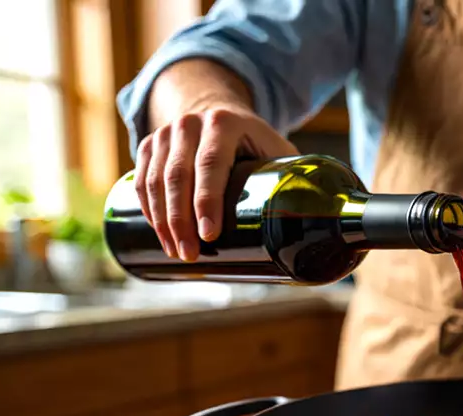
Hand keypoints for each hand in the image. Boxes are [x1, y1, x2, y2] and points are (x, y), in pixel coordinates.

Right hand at [135, 104, 296, 261]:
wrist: (219, 113)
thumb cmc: (256, 142)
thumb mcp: (277, 150)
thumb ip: (296, 178)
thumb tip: (321, 222)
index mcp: (224, 122)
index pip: (210, 163)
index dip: (207, 201)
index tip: (209, 236)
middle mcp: (189, 123)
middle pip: (178, 176)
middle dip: (181, 221)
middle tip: (191, 255)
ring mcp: (165, 133)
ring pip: (155, 181)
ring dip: (162, 221)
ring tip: (178, 253)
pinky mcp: (148, 146)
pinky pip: (141, 181)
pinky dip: (148, 209)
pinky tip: (159, 234)